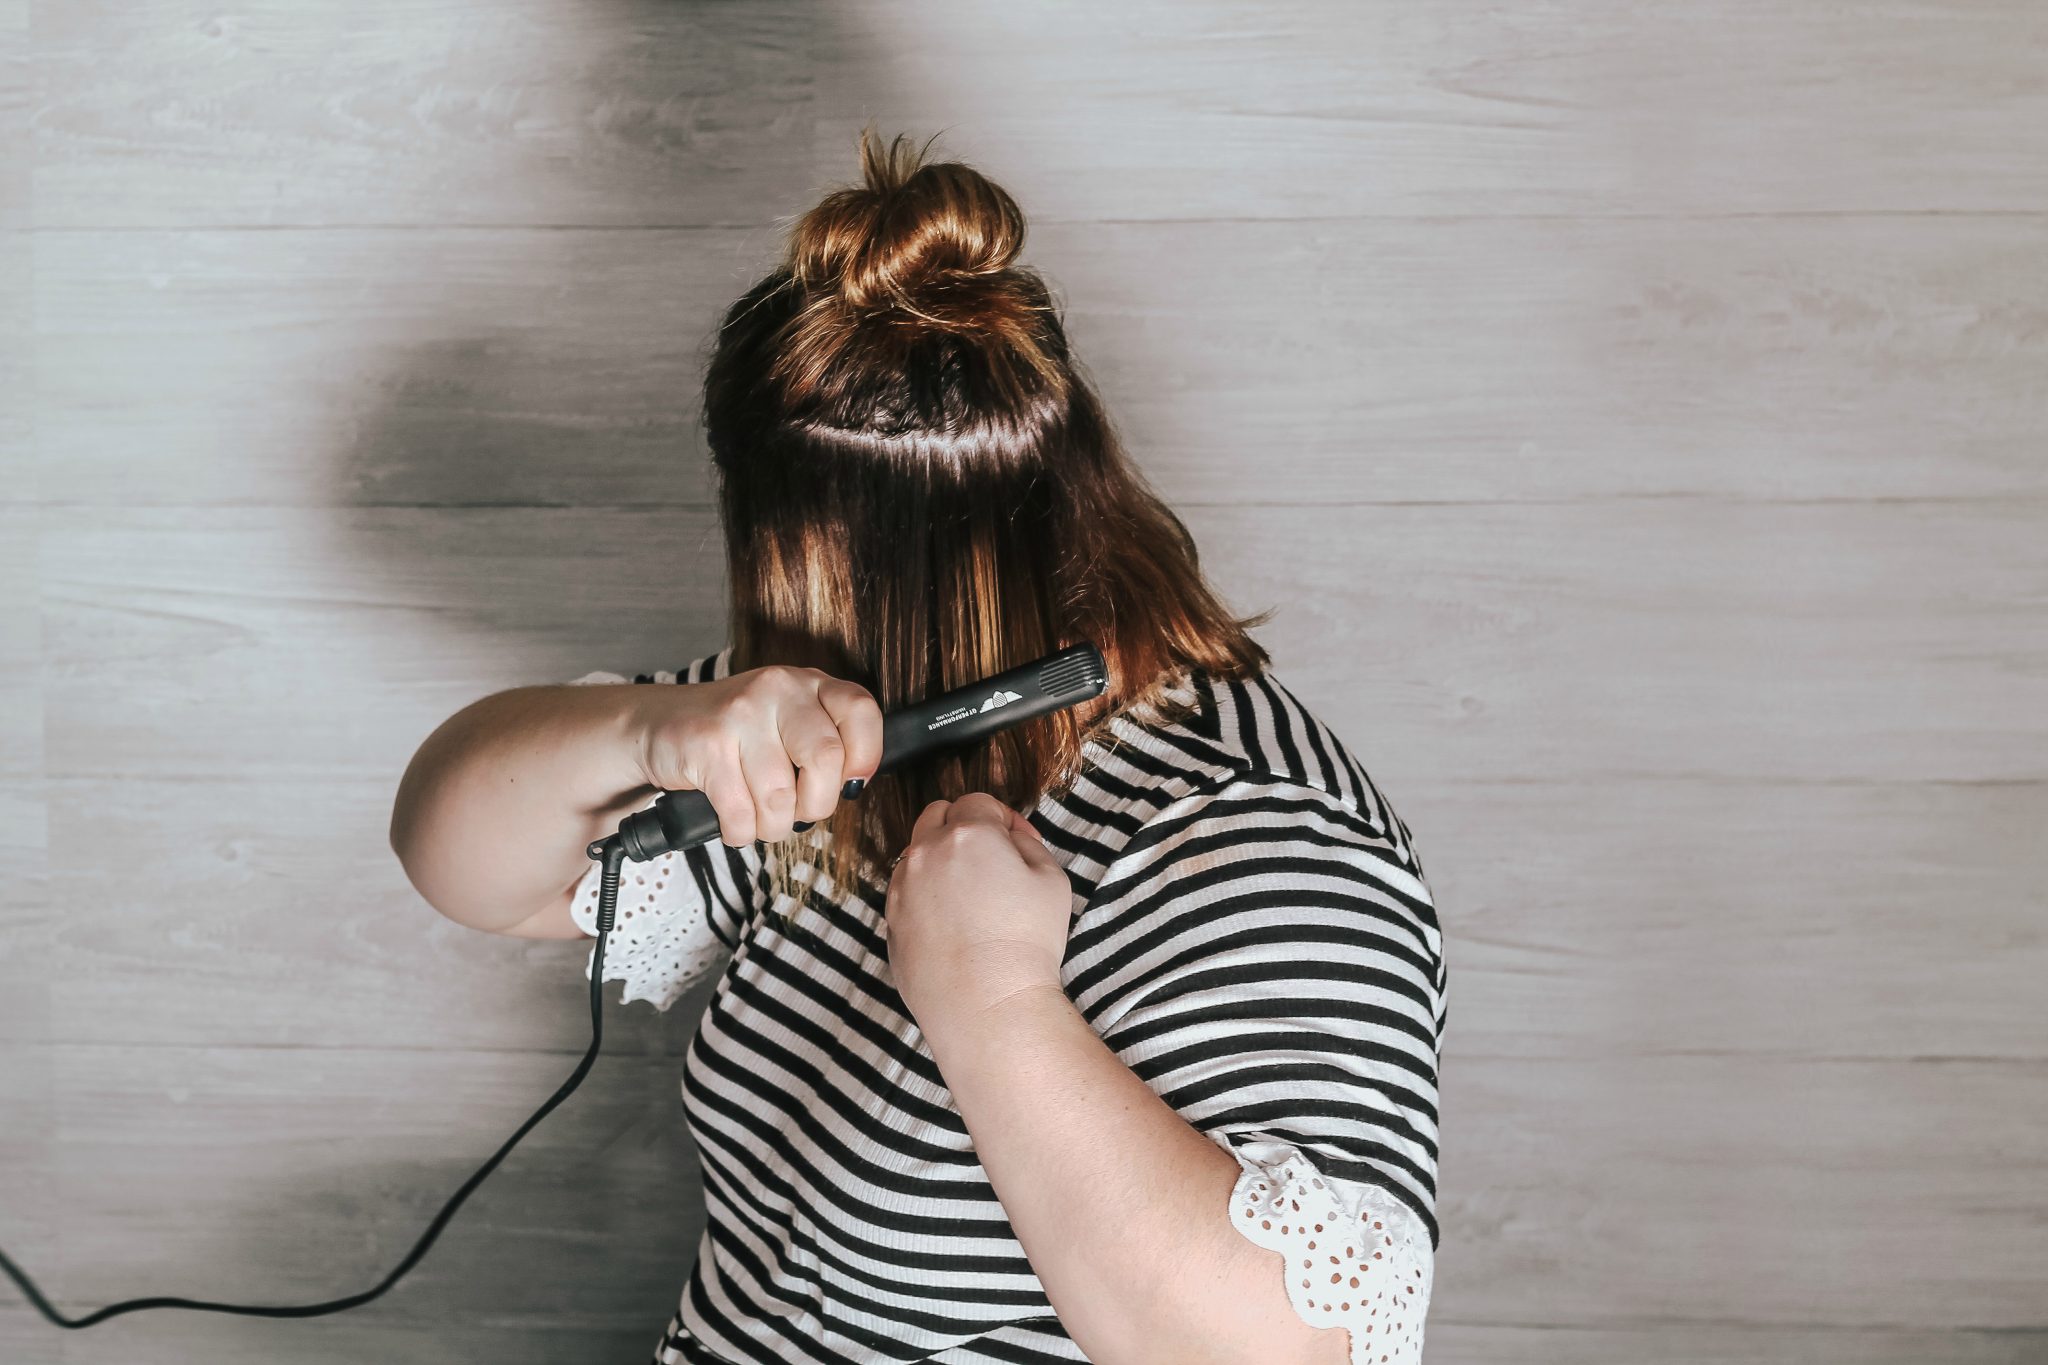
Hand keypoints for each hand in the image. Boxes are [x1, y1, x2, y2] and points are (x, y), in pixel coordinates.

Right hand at [633, 665, 883, 845]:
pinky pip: (740, 814)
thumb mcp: (789, 725)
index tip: (849, 784)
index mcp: (809, 684)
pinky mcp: (706, 744)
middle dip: (815, 805)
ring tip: (759, 817)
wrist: (659, 724)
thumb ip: (827, 744)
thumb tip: (853, 787)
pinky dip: (740, 832)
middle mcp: (778, 689)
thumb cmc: (737, 737)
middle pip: (826, 759)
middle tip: (799, 810)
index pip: (861, 711)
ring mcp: (740, 714)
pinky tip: (733, 820)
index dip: (865, 757)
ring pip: (780, 797)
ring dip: (772, 826)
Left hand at [883, 792, 1073, 1035]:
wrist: (987, 1005)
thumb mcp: (1053, 880)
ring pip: (917, 853)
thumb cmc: (1025, 942)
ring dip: (941, 859)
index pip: (979, 802)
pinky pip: (906, 891)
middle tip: (991, 858)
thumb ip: (1028, 843)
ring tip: (972, 896)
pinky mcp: (891, 921)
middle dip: (964, 825)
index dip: (1003, 818)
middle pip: (938, 815)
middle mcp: (926, 853)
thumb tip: (1010, 837)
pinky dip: (925, 894)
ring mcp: (902, 888)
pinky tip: (953, 923)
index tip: (1018, 842)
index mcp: (968, 834)